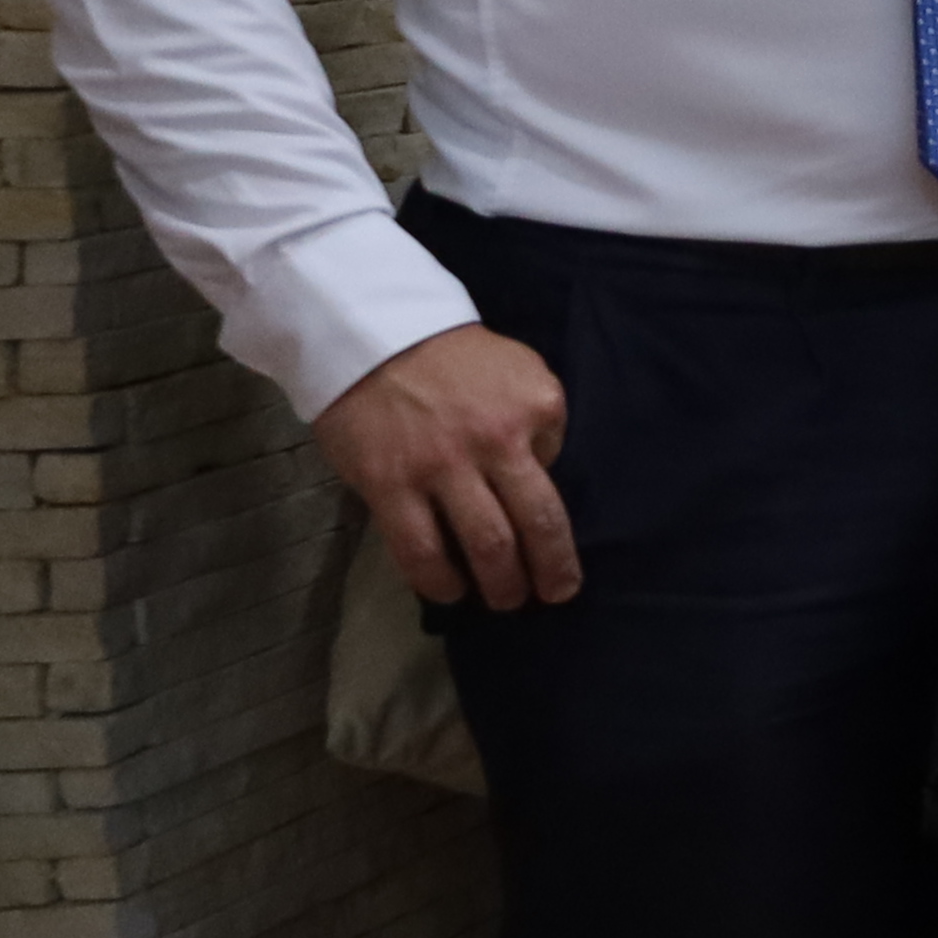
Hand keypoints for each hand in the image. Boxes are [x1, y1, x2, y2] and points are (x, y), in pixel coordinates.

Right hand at [321, 323, 579, 606]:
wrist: (376, 335)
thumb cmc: (456, 360)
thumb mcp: (522, 374)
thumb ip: (539, 425)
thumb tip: (539, 476)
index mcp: (534, 411)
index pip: (558, 477)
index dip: (562, 525)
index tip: (560, 552)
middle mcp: (494, 441)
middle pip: (535, 524)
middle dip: (550, 570)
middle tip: (554, 595)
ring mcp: (439, 466)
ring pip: (483, 544)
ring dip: (501, 585)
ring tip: (506, 601)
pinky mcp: (388, 484)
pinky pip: (419, 548)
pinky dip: (438, 580)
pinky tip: (449, 592)